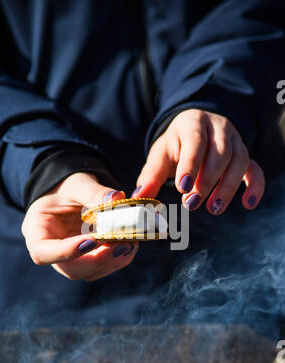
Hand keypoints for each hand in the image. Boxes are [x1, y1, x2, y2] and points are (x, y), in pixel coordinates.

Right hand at [21, 172, 137, 280]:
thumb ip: (93, 192)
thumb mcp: (76, 183)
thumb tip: (117, 198)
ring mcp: (72, 259)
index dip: (67, 252)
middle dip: (97, 261)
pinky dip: (119, 258)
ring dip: (112, 261)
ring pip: (90, 272)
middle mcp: (52, 251)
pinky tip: (131, 243)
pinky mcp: (90, 259)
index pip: (43, 253)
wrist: (73, 191)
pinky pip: (103, 266)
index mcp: (36, 231)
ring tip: (130, 242)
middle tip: (121, 244)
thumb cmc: (67, 186)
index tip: (93, 240)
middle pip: (70, 270)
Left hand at [133, 110, 264, 213]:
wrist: (198, 128)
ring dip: (227, 187)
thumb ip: (150, 175)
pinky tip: (248, 204)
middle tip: (191, 204)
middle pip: (219, 153)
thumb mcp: (161, 154)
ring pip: (239, 161)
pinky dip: (255, 186)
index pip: (195, 141)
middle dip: (206, 181)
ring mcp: (235, 142)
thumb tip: (138, 198)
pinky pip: (255, 170)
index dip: (190, 164)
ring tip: (213, 209)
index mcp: (193, 123)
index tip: (182, 188)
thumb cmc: (177, 144)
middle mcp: (218, 129)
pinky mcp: (245, 156)